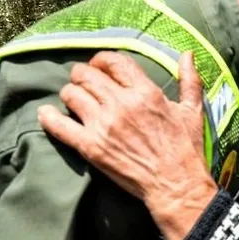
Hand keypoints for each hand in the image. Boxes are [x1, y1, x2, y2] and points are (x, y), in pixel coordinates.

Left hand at [38, 51, 216, 239]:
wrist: (176, 185)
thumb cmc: (186, 149)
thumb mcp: (192, 111)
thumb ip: (189, 80)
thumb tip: (187, 54)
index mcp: (145, 92)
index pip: (113, 61)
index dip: (102, 60)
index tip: (101, 67)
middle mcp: (121, 104)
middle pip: (86, 74)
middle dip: (82, 75)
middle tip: (85, 84)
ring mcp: (103, 125)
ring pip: (70, 94)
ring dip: (70, 94)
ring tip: (75, 101)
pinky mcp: (91, 147)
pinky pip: (59, 126)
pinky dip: (49, 117)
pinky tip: (46, 113)